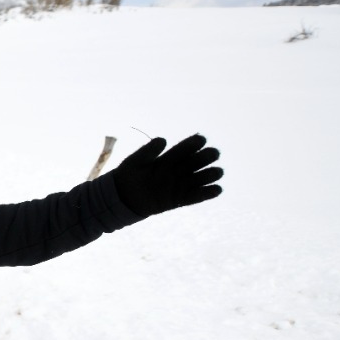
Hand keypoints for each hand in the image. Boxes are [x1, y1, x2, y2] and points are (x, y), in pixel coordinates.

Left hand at [108, 134, 222, 216]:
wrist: (122, 198)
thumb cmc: (129, 176)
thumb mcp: (135, 161)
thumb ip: (148, 151)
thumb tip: (163, 140)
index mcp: (169, 157)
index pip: (185, 148)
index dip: (194, 143)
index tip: (201, 139)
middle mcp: (178, 169)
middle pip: (197, 161)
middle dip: (207, 156)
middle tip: (213, 154)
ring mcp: (180, 184)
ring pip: (201, 178)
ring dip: (211, 174)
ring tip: (217, 172)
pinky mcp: (180, 199)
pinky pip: (197, 196)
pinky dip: (208, 193)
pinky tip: (217, 189)